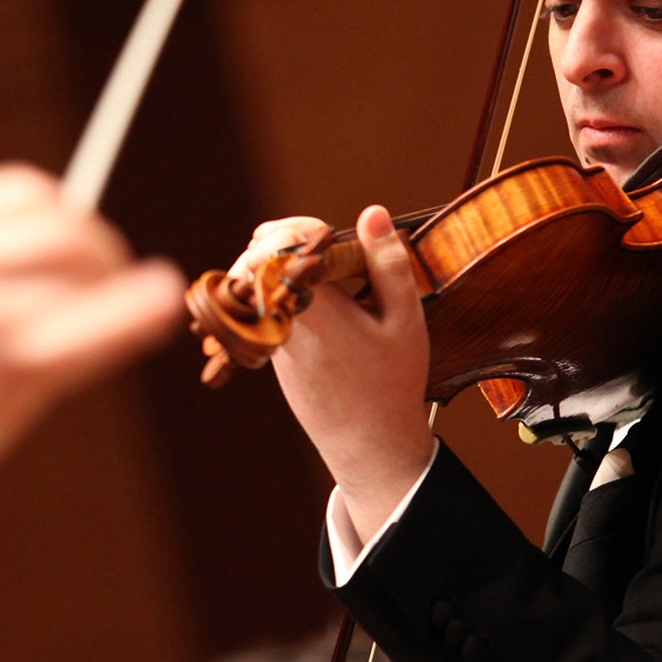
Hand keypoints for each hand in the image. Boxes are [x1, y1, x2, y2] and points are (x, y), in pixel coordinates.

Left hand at [238, 206, 433, 541]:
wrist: (369, 448)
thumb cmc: (393, 383)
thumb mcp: (405, 319)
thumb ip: (387, 264)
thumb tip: (373, 213)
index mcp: (313, 307)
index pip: (276, 247)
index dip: (294, 228)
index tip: (324, 233)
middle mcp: (282, 322)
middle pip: (256, 263)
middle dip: (281, 244)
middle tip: (317, 243)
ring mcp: (272, 341)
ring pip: (258, 289)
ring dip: (284, 272)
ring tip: (322, 274)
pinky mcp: (272, 357)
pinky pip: (267, 313)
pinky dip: (286, 298)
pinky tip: (318, 305)